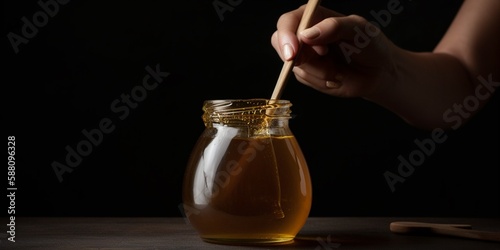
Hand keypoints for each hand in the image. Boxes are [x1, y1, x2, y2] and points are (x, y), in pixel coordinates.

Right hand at [271, 5, 400, 98]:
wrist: (378, 73)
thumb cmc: (371, 46)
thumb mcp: (358, 30)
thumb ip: (334, 27)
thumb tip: (306, 35)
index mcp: (314, 17)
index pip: (288, 21)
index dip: (286, 36)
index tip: (293, 53)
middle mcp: (304, 35)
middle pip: (279, 42)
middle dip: (295, 56)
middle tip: (322, 58)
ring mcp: (304, 56)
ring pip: (294, 65)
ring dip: (318, 71)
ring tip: (338, 69)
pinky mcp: (307, 74)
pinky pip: (305, 79)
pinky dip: (321, 81)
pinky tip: (336, 76)